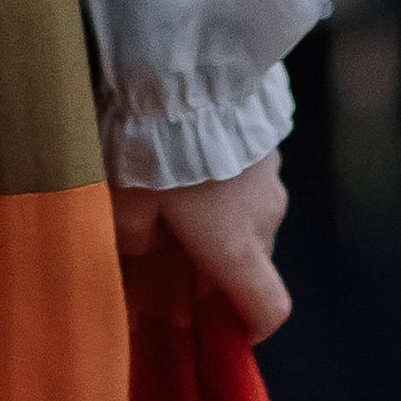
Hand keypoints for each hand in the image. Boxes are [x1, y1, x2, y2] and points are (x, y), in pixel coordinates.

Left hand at [114, 154, 290, 340]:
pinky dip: (228, 186)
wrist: (189, 71)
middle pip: (253, 263)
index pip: (269, 309)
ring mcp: (273, 176)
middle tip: (173, 253)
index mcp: (237, 248)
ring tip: (176, 197)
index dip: (249, 330)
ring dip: (222, 222)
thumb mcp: (127, 205)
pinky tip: (192, 160)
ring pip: (251, 218)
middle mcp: (266, 218)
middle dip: (218, 268)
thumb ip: (134, 243)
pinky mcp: (267, 140)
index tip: (219, 329)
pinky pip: (251, 180)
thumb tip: (141, 254)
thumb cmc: (158, 151)